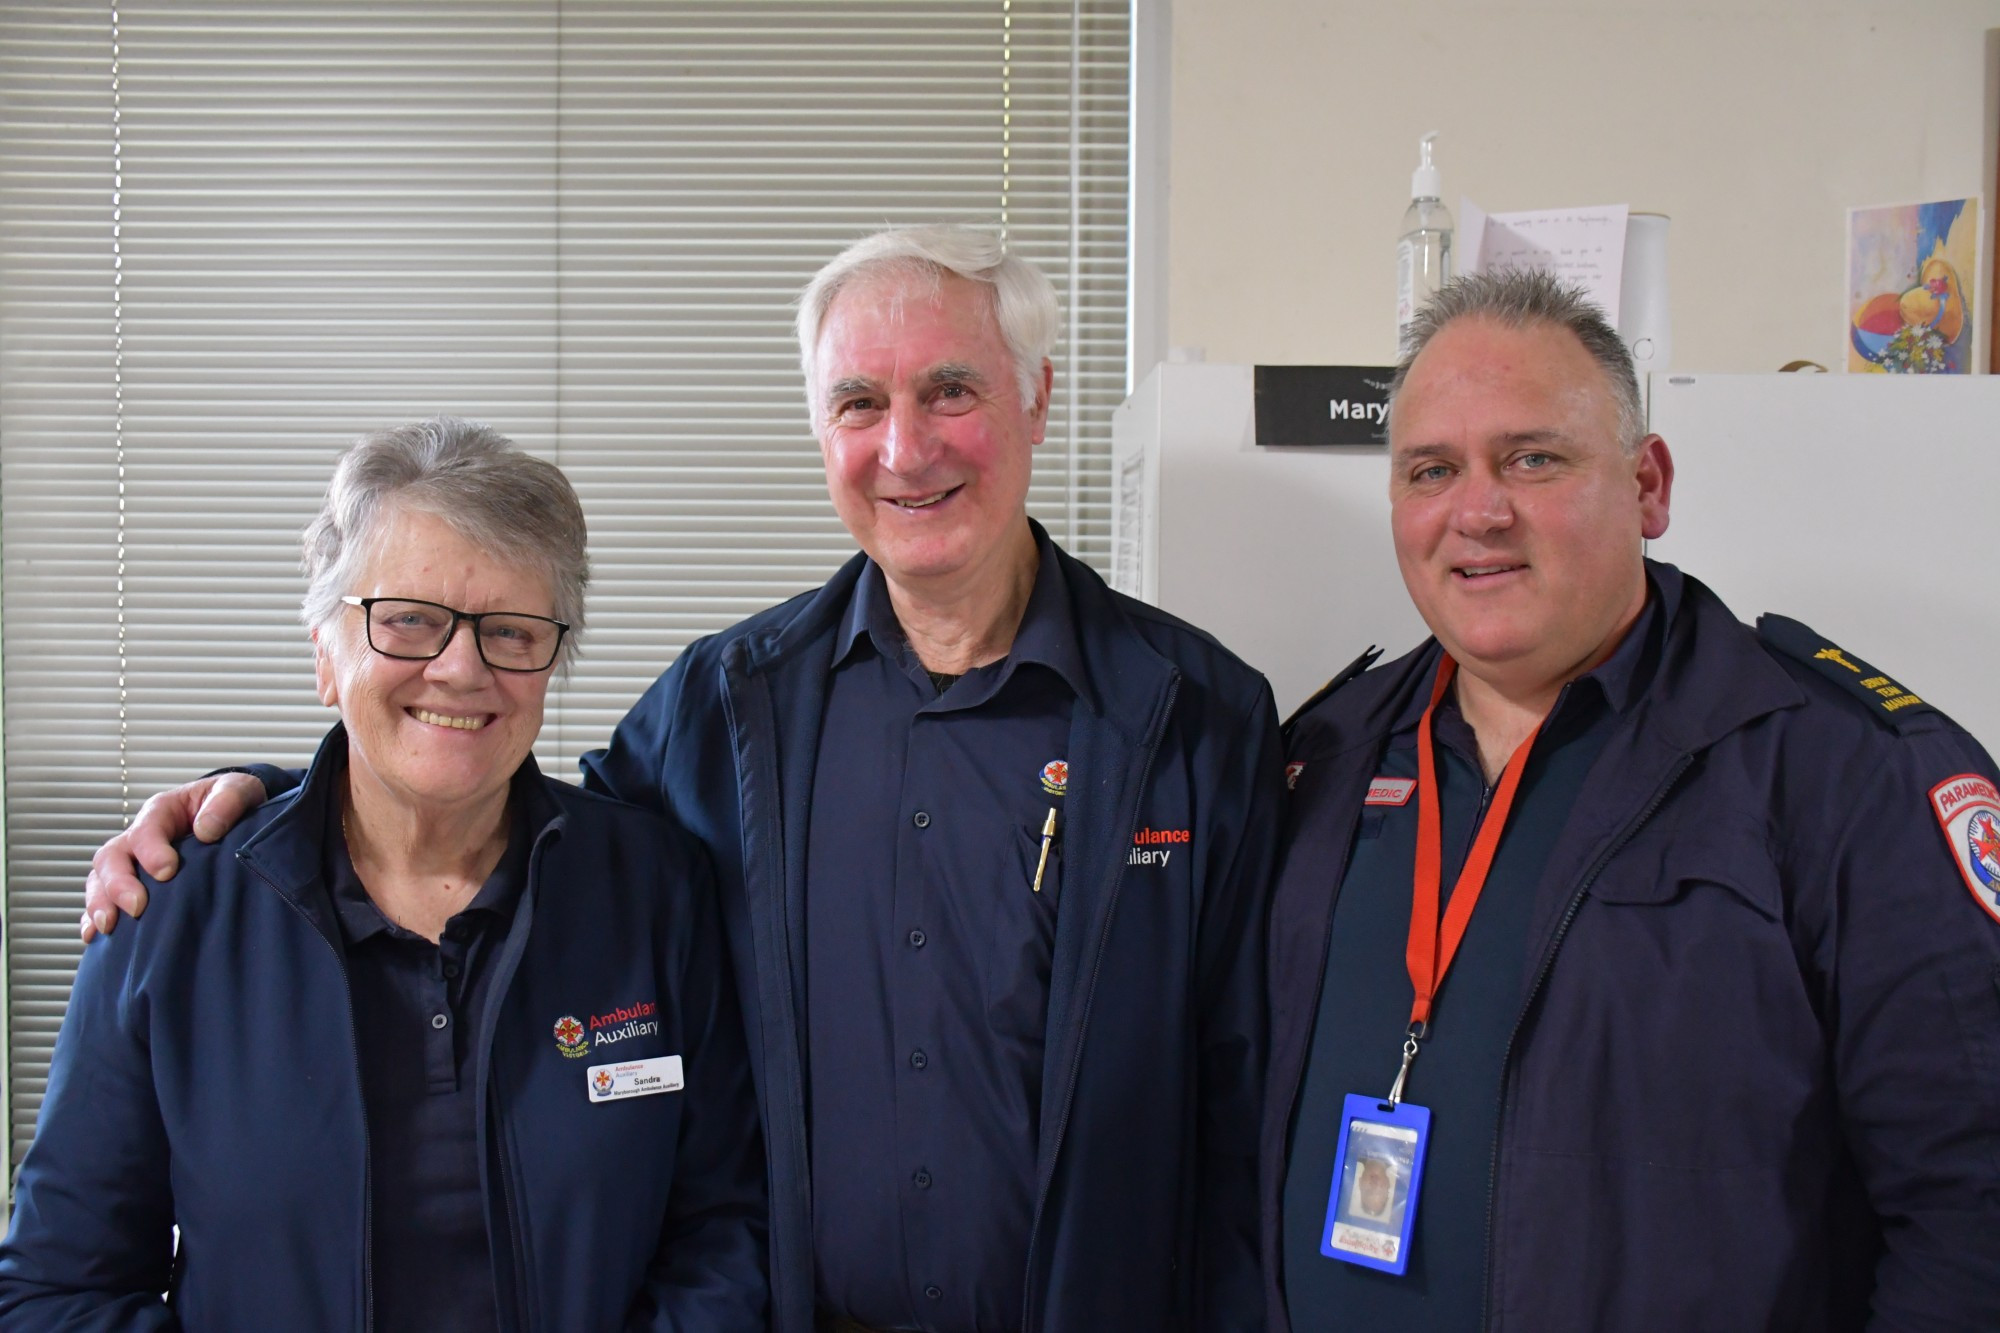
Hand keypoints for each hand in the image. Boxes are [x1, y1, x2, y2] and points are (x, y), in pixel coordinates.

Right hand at [80, 773, 268, 940]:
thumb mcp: (237, 789)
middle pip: (112, 857)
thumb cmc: (231, 801)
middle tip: (136, 907)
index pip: (145, 830)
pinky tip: (95, 936)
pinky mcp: (133, 883)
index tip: (167, 871)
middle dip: (118, 883)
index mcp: (162, 812)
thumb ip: (226, 801)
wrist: (237, 813)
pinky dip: (93, 916)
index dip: (151, 851)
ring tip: (109, 926)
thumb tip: (206, 830)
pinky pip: (103, 899)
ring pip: (99, 879)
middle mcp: (139, 837)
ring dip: (100, 902)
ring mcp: (132, 862)